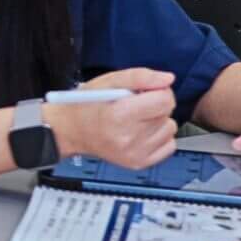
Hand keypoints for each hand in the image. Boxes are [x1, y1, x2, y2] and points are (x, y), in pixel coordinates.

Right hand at [45, 68, 177, 169]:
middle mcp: (128, 138)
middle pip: (168, 114)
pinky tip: (141, 134)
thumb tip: (168, 80)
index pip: (165, 100)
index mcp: (120, 115)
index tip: (144, 92)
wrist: (71, 131)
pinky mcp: (139, 163)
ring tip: (135, 121)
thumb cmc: (86, 105)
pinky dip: (159, 138)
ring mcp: (135, 153)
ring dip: (157, 122)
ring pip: (170, 130)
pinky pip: (169, 146)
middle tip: (133, 107)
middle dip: (154, 106)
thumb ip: (140, 76)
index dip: (158, 91)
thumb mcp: (108, 81)